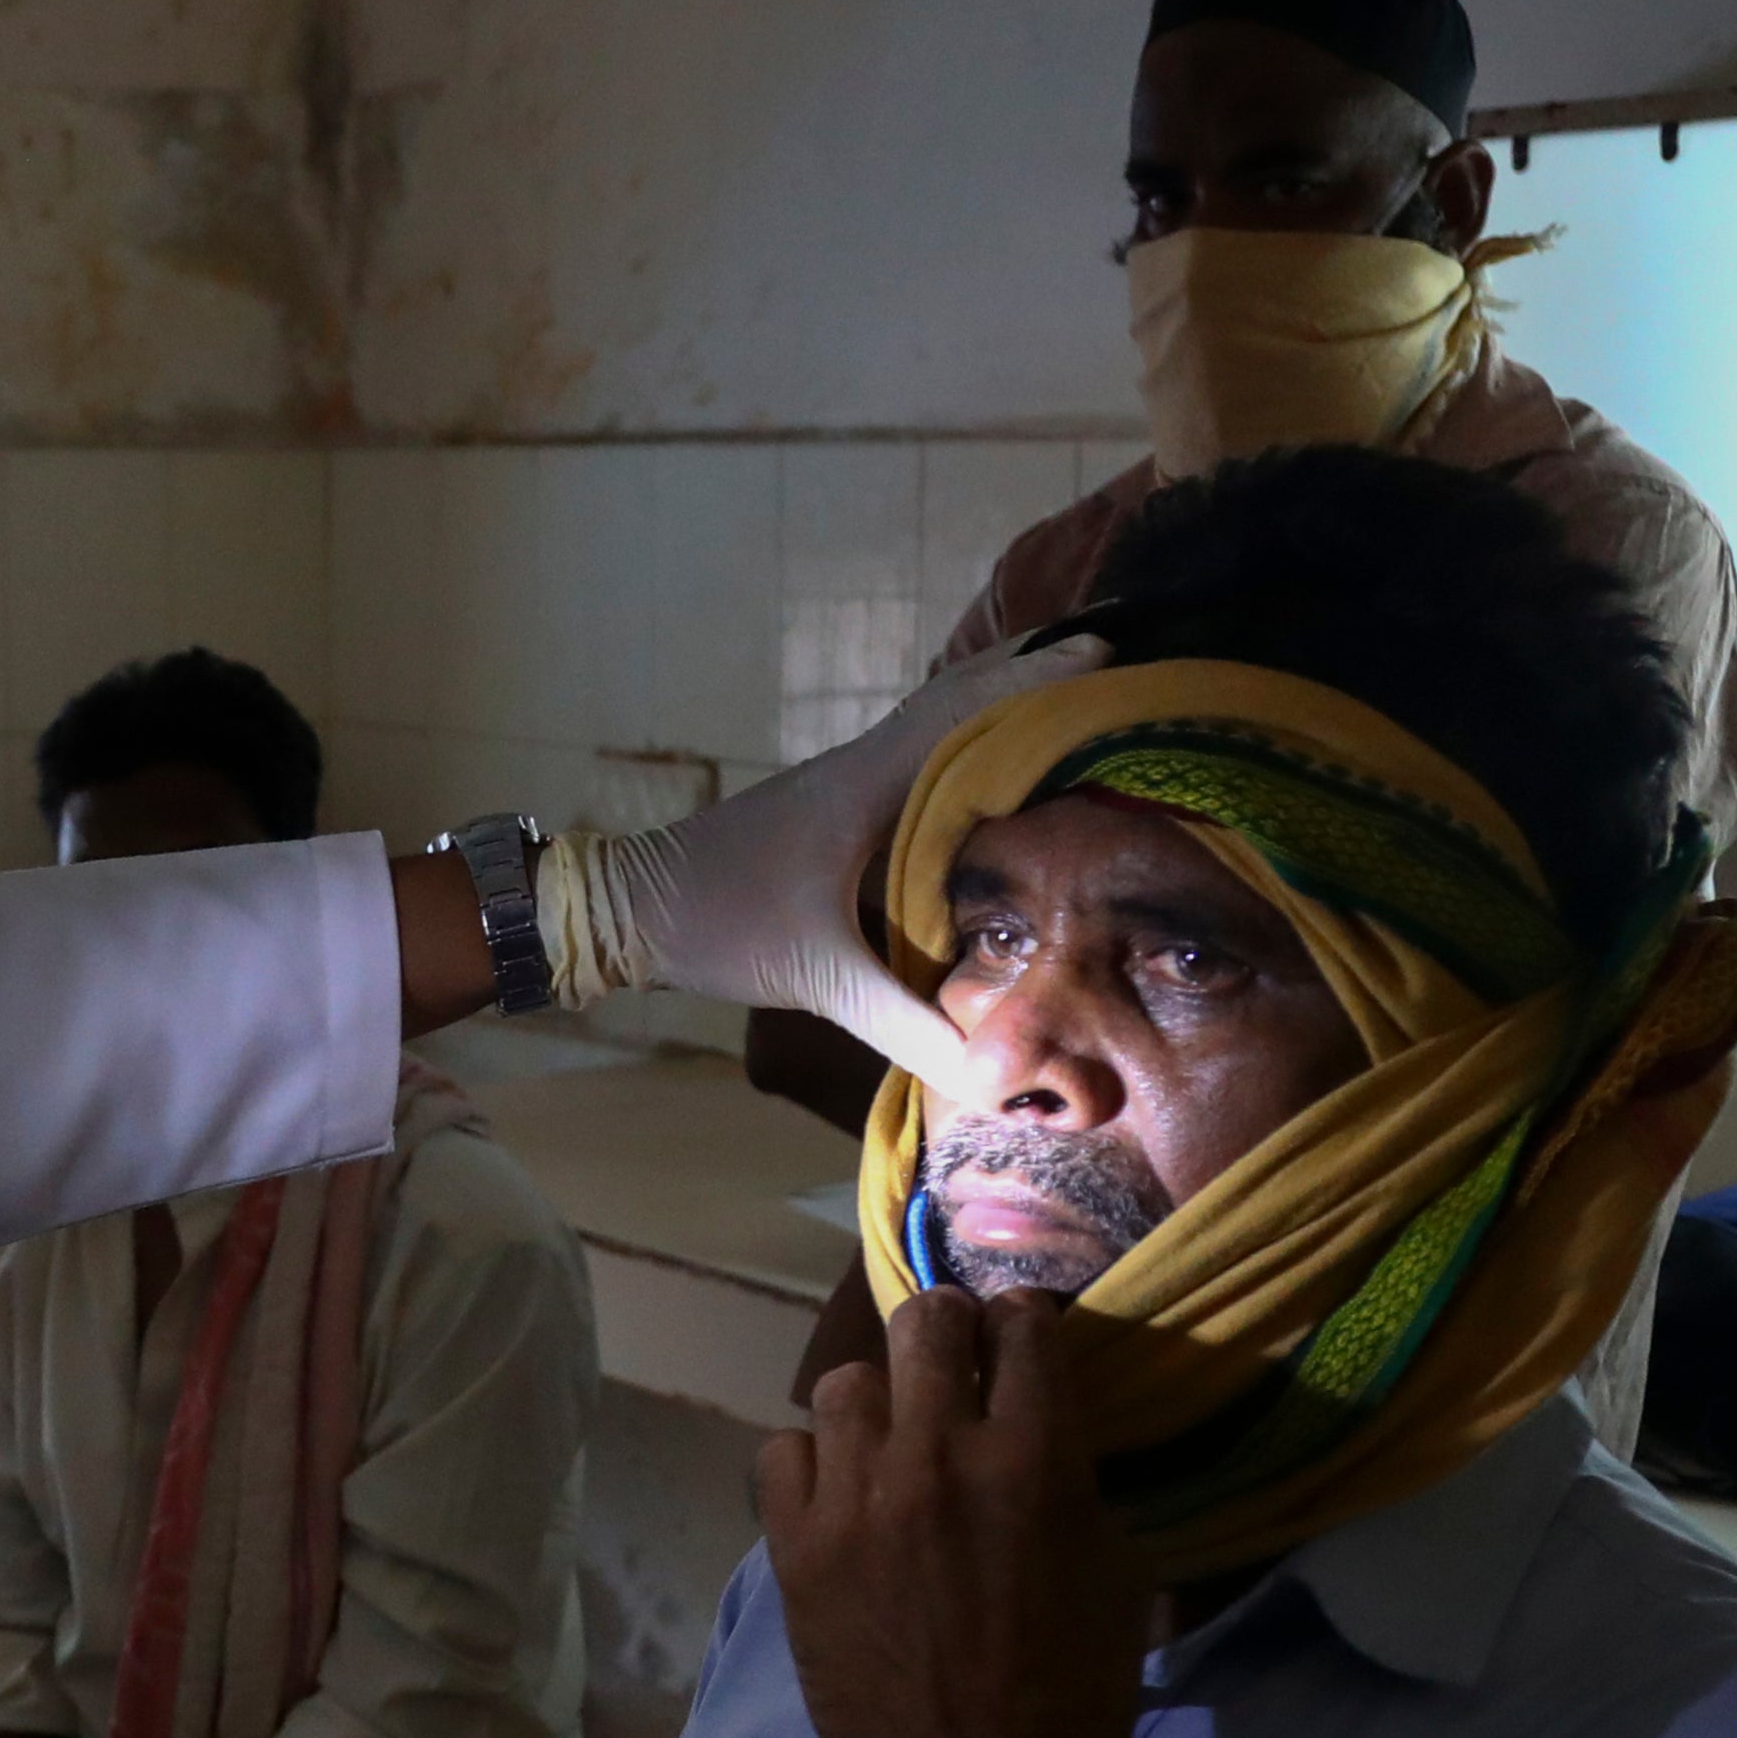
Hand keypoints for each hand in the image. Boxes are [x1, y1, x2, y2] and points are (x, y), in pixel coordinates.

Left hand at [571, 638, 1106, 1078]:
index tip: (1109, 661)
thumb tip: (993, 1076)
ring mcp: (846, 787)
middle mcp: (863, 767)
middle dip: (1035, 688)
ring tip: (1074, 725)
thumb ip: (906, 1025)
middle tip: (1112, 680)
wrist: (624, 910)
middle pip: (963, 705)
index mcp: (868, 781)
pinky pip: (916, 771)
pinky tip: (992, 797)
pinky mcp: (832, 815)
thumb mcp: (818, 978)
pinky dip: (962, 765)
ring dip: (999, 721)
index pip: (969, 709)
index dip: (1040, 682)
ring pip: (938, 734)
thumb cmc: (717, 922)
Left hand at [756, 1286, 1146, 1737]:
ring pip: (843, 1384)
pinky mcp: (794, 1549)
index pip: (1020, 1328)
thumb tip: (1038, 1427)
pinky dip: (810, 1464)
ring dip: (876, 1402)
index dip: (1020, 1325)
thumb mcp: (1115, 1567)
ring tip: (890, 1441)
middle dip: (944, 1333)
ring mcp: (856, 1502)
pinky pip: (780, 1454)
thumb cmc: (1073, 1689)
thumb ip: (1072, 1478)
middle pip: (923, 1325)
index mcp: (1036, 1458)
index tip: (1015, 1342)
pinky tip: (838, 1496)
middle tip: (949, 1363)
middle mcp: (938, 1458)